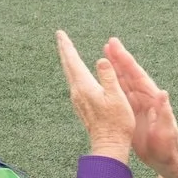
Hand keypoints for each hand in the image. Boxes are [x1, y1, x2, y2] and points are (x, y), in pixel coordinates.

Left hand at [57, 30, 134, 160]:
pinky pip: (74, 82)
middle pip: (68, 65)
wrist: (109, 144)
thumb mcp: (117, 97)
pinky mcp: (81, 105)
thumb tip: (100, 59)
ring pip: (70, 74)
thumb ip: (108, 77)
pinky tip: (76, 73)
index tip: (60, 33)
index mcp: (84, 86)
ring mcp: (77, 99)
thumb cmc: (117, 122)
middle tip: (60, 36)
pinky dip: (73, 71)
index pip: (72, 61)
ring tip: (67, 51)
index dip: (67, 46)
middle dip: (64, 50)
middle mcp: (76, 91)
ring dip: (68, 60)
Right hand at [103, 38, 177, 177]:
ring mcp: (137, 103)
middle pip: (129, 73)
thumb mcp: (166, 130)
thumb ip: (164, 112)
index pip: (137, 75)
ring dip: (114, 66)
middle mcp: (144, 97)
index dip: (126, 60)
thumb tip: (163, 92)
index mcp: (151, 98)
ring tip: (105, 52)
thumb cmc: (167, 147)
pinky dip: (112, 81)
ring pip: (123, 80)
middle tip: (109, 42)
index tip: (116, 46)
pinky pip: (119, 92)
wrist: (165, 159)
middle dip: (119, 58)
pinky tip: (104, 76)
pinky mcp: (130, 110)